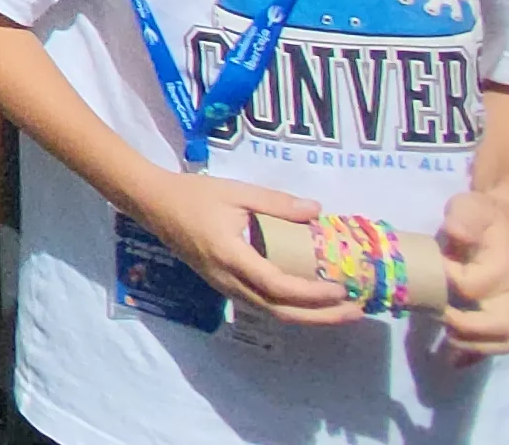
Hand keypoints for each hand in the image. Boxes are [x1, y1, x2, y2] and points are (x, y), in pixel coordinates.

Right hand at [128, 167, 358, 324]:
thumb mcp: (236, 192)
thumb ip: (276, 202)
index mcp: (230, 256)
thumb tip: (317, 211)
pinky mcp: (223, 285)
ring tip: (340, 311)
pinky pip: (262, 305)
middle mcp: (227, 280)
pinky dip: (291, 308)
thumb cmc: (194, 195)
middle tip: (356, 311)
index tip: (342, 288)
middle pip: (279, 311)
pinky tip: (309, 302)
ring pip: (271, 312)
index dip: (312, 293)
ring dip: (309, 316)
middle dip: (321, 316)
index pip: (277, 286)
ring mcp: (224, 286)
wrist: (152, 203)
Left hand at [433, 190, 508, 357]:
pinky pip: (504, 343)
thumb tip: (457, 234)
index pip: (471, 286)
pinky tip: (453, 361)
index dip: (445, 281)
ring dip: (476, 347)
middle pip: (500, 325)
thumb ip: (464, 219)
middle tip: (436, 316)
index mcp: (505, 267)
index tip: (429, 269)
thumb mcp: (471, 207)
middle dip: (465, 327)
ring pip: (508, 340)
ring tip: (446, 342)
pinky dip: (480, 355)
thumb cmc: (485, 217)